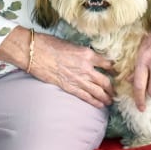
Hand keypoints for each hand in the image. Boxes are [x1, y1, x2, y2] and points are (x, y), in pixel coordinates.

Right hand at [0, 26, 114, 107]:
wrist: (35, 53)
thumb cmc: (49, 44)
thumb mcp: (71, 44)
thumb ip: (82, 53)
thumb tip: (87, 58)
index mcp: (87, 54)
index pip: (107, 63)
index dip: (113, 69)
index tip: (116, 72)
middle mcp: (86, 68)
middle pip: (105, 81)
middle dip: (112, 88)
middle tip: (115, 91)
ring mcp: (78, 79)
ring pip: (98, 91)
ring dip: (106, 97)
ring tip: (110, 101)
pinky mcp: (69, 87)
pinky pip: (86, 97)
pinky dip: (95, 102)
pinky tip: (100, 105)